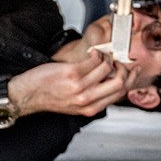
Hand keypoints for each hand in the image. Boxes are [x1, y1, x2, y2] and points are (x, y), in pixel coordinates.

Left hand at [14, 52, 129, 117]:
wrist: (27, 95)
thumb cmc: (49, 97)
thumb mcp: (76, 105)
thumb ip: (94, 97)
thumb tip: (110, 82)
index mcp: (91, 108)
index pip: (120, 93)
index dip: (131, 79)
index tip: (134, 69)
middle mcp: (87, 99)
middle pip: (120, 82)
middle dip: (124, 68)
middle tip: (119, 60)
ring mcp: (80, 86)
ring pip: (107, 67)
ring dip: (108, 57)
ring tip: (100, 55)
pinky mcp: (72, 73)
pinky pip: (94, 59)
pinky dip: (96, 53)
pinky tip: (91, 53)